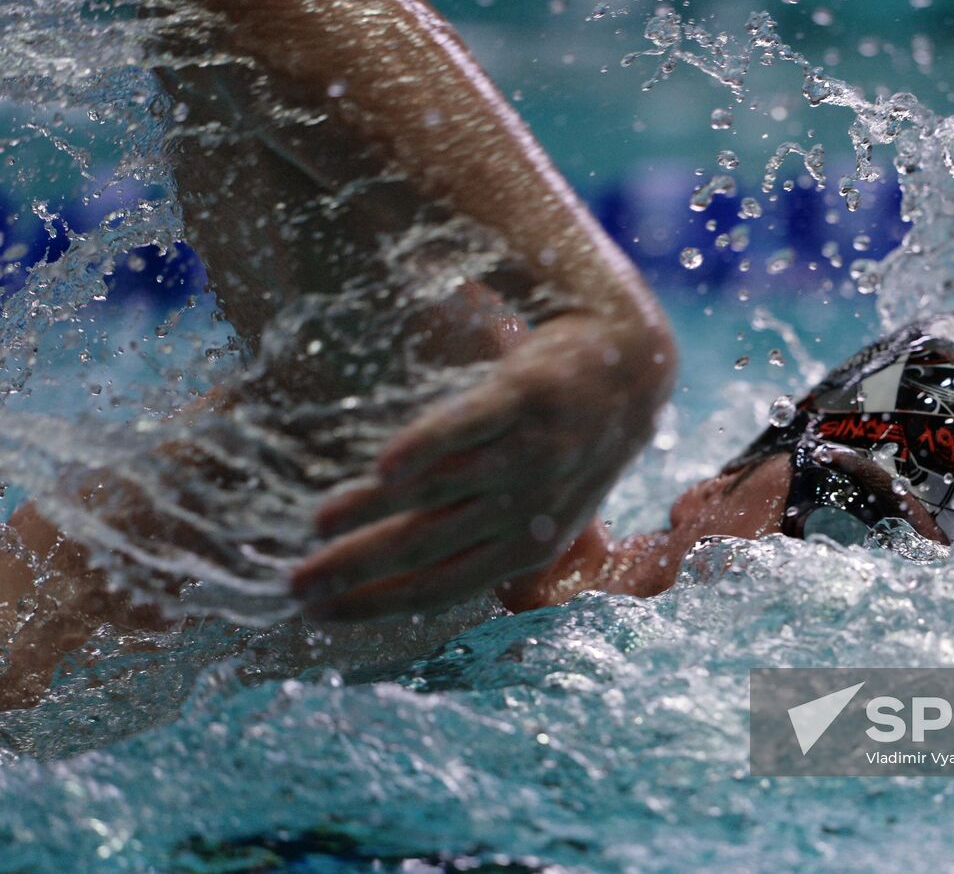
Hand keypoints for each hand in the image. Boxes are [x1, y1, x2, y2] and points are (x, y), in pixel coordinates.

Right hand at [290, 312, 674, 619]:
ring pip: (440, 492)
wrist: (629, 366)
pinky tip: (383, 469)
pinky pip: (470, 426)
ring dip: (374, 512)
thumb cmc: (570, 445)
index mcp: (527, 547)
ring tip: (317, 524)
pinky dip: (428, 449)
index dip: (376, 604)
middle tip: (296, 584)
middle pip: (428, 548)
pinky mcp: (527, 396)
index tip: (316, 614)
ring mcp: (530, 453)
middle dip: (357, 571)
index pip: (439, 588)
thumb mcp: (543, 509)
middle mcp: (528, 508)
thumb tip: (408, 582)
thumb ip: (488, 542)